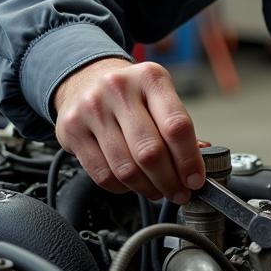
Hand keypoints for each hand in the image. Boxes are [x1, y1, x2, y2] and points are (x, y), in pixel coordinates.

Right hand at [53, 58, 204, 203]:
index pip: (176, 126)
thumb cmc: (130, 92)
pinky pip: (102, 175)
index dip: (189, 160)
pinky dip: (123, 188)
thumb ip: (178, 125)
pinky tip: (133, 184)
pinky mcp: (71, 130)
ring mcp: (92, 109)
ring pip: (125, 168)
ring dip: (147, 188)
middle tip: (180, 192)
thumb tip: (199, 161)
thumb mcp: (159, 94)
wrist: (85, 79)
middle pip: (150, 151)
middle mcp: (119, 89)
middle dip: (170, 181)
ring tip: (158, 191)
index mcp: (150, 78)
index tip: (196, 180)